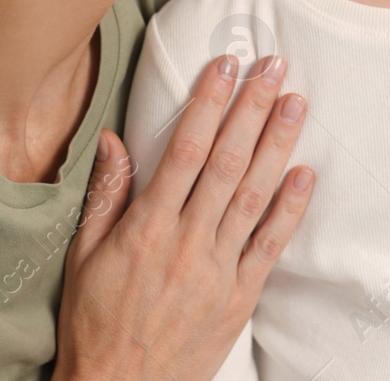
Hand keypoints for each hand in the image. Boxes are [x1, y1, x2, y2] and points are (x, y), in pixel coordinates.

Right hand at [54, 54, 312, 379]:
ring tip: (296, 103)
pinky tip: (306, 173)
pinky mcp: (240, 296)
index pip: (184, 149)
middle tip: (274, 66)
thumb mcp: (83, 256)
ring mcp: (217, 269)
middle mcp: (186, 242)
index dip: (208, 103)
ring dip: (278, 145)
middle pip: (226, 161)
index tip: (225, 66)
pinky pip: (270, 244)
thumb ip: (105, 196)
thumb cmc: (94, 323)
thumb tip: (113, 139)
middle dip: (252, 108)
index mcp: (146, 227)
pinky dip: (291, 207)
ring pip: (254, 194)